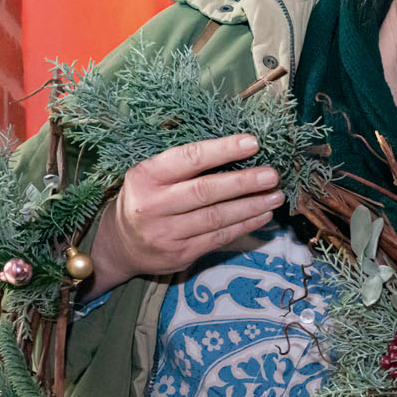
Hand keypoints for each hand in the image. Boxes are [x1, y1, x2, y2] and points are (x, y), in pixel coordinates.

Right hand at [82, 134, 281, 298]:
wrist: (121, 245)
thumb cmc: (145, 199)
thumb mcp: (151, 176)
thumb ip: (184, 166)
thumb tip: (237, 151)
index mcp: (144, 177)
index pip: (188, 158)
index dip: (222, 150)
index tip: (253, 143)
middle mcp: (152, 205)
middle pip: (205, 191)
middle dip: (244, 182)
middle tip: (272, 175)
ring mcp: (166, 233)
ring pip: (216, 217)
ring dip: (251, 206)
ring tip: (275, 195)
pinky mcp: (180, 254)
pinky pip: (219, 237)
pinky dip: (245, 226)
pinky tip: (263, 216)